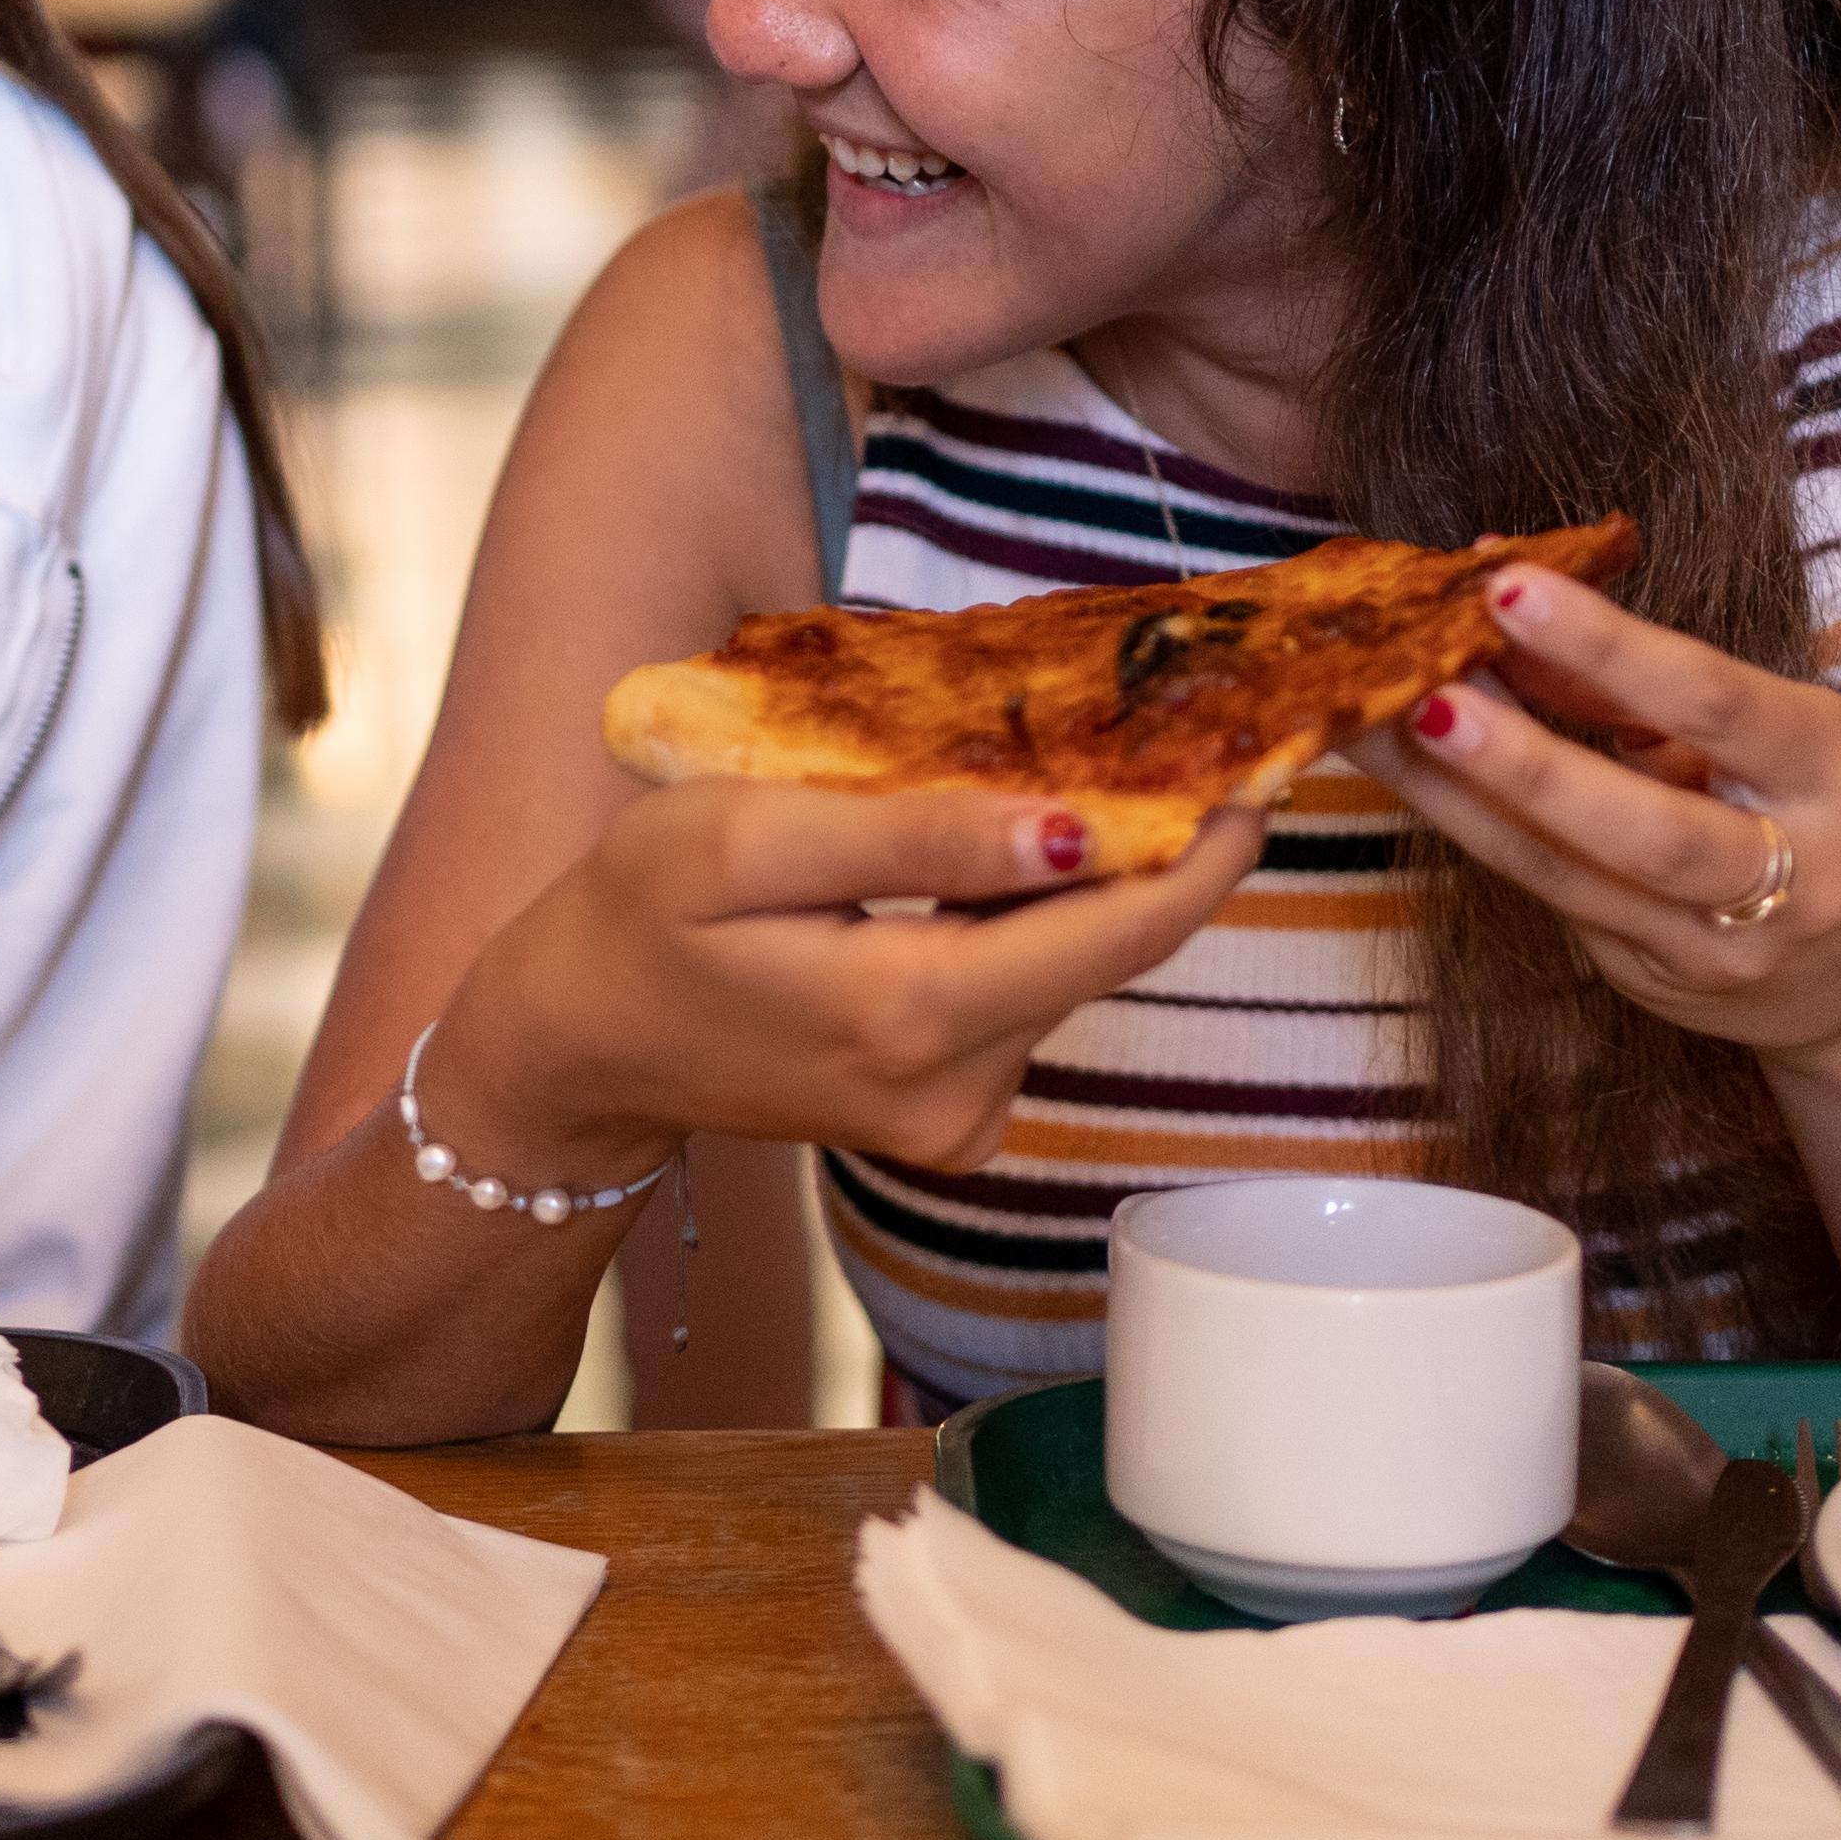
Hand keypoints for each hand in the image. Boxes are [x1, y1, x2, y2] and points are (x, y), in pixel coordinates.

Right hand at [423, 778, 1265, 1188]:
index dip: (1210, 841)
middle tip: (1194, 722)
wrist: (575, 1048)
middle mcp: (957, 1093)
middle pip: (1111, 950)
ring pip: (1065, 968)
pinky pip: (1021, 995)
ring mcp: (953, 1117)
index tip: (1265, 749)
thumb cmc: (634, 917)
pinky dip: (1025, 920)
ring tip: (1074, 764)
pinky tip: (990, 858)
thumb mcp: (741, 842)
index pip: (1123, 931)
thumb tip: (1079, 831)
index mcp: (913, 1020)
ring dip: (1084, 875)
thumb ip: (911, 836)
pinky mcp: (944, 1113)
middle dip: (1161, 839)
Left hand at [1357, 560, 1840, 1066]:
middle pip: (1643, 827)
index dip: (1609, 649)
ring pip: (1566, 874)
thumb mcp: (1759, 728)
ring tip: (1367, 724)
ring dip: (1453, 794)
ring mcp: (1712, 946)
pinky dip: (1469, 826)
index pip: (1714, 703)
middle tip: (1422, 695)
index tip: (1509, 589)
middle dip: (1524, 762)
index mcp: (1827, 770)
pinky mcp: (1645, 980)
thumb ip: (1631, 677)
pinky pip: (1544, 895)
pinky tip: (1402, 773)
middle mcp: (1788, 874)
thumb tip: (1496, 592)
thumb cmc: (1806, 807)